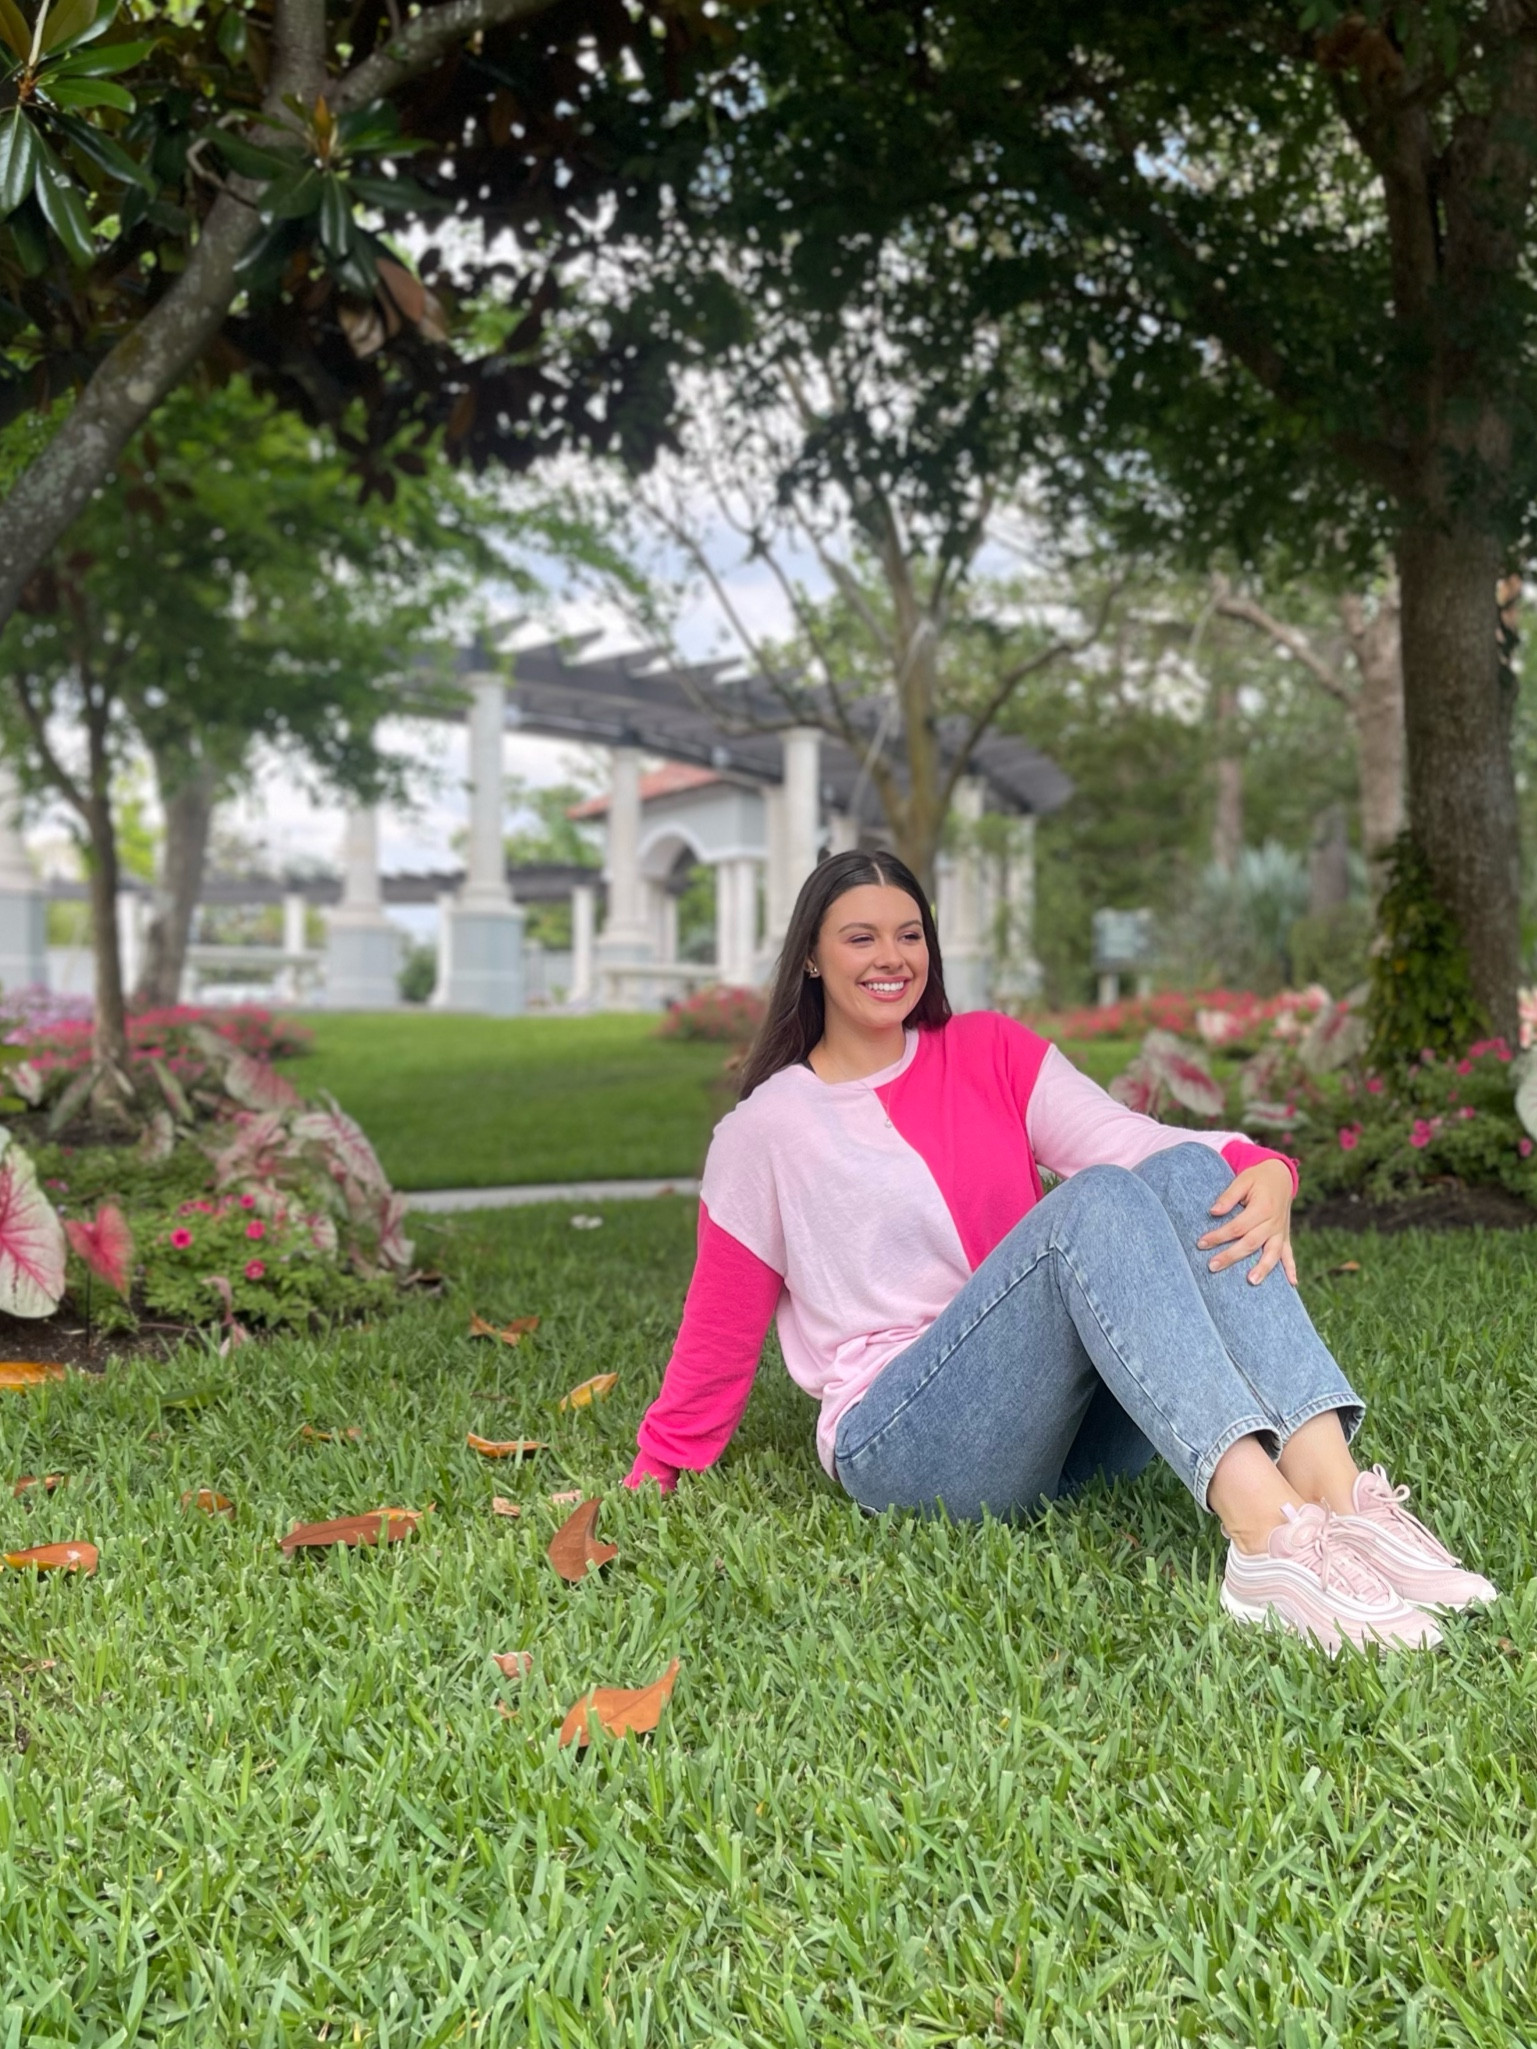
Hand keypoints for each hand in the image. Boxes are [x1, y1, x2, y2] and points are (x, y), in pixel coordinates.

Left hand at [1197, 1158, 1296, 1285]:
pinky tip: (1293, 1283)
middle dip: (1231, 1256)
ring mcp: (1280, 1231)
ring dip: (1263, 1268)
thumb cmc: (1257, 1178)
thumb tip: (1213, 1212)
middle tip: (1212, 1266)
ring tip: (1251, 1281)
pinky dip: (1291, 1268)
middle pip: (1251, 1243)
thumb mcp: (1242, 1180)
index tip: (1201, 1243)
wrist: (1280, 1176)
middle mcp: (1273, 1222)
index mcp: (1262, 1208)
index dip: (1218, 1236)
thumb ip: (1228, 1196)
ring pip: (1272, 1253)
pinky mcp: (1285, 1236)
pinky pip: (1289, 1254)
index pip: (1237, 1227)